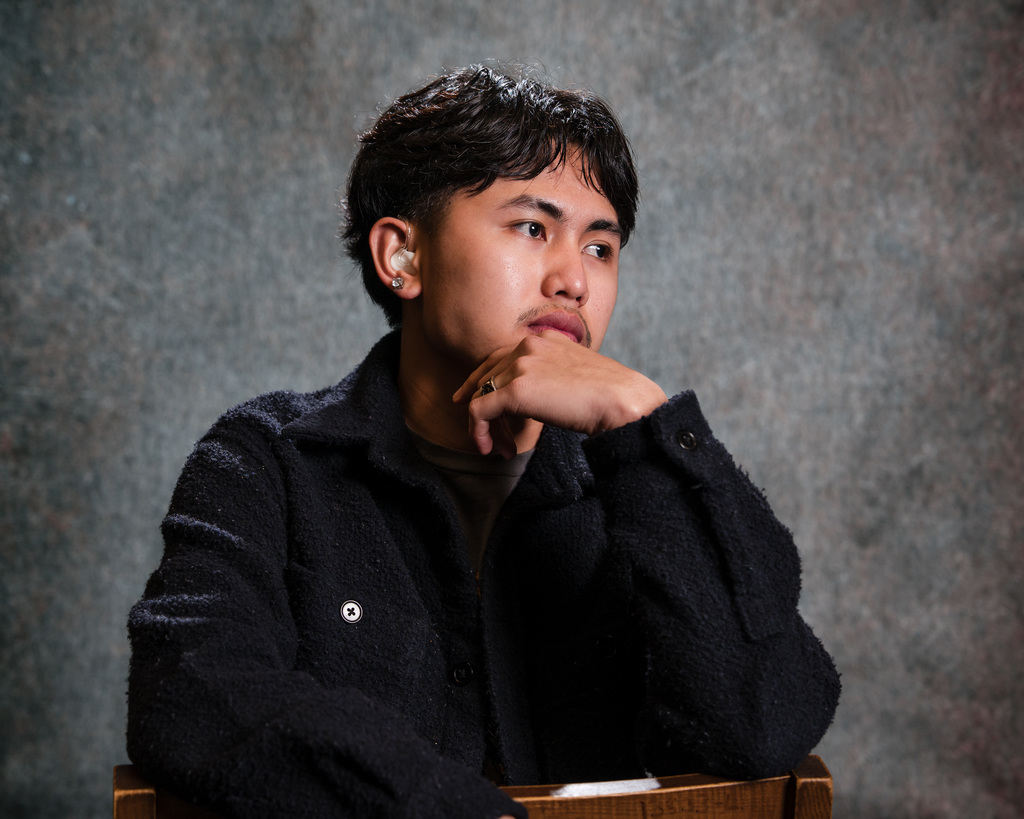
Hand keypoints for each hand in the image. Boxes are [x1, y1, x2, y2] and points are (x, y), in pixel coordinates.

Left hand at [453, 331, 666, 456]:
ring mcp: (521, 365)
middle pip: (488, 375)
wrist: (624, 401)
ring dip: (487, 427)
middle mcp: (529, 345)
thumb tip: (540, 399)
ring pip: (482, 395)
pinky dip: (479, 432)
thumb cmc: (612, 396)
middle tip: (486, 436)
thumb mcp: (577, 376)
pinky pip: (479, 411)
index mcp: (545, 338)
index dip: (482, 381)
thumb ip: (552, 378)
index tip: (469, 400)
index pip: (500, 357)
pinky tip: (492, 448)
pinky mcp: (516, 390)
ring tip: (500, 449)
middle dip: (481, 406)